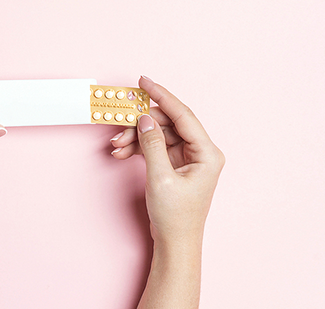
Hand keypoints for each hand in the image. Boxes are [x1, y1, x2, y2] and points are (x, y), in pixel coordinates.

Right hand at [110, 76, 224, 244]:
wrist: (174, 242)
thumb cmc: (175, 216)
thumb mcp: (160, 176)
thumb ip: (152, 143)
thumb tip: (145, 118)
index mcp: (207, 153)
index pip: (183, 115)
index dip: (162, 96)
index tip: (144, 82)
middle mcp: (201, 152)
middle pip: (168, 124)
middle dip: (141, 123)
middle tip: (119, 121)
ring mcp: (188, 158)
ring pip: (158, 134)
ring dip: (136, 137)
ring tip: (116, 144)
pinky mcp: (176, 164)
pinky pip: (155, 146)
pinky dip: (138, 147)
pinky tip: (122, 151)